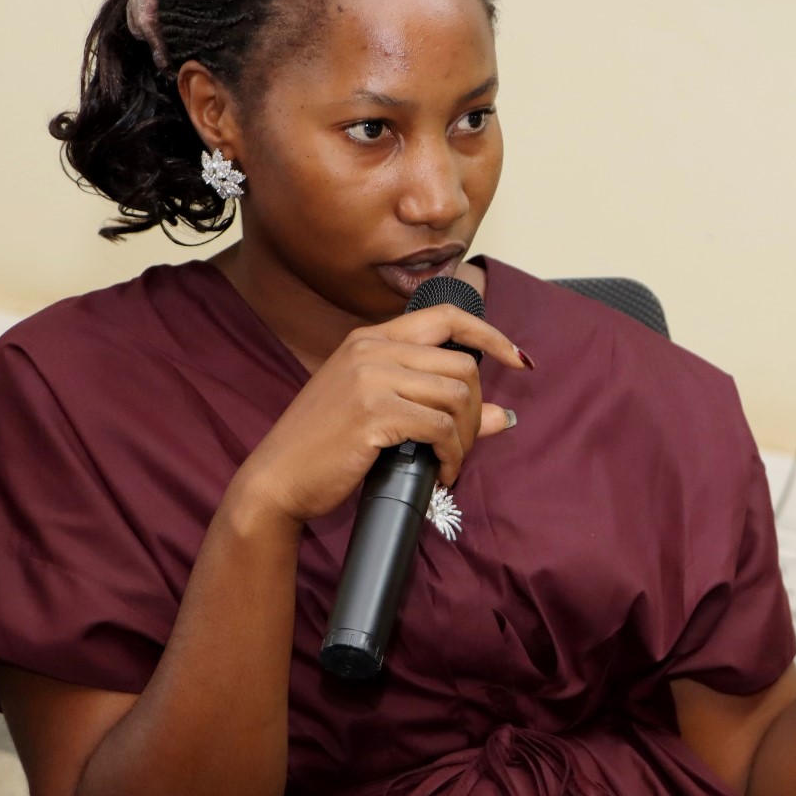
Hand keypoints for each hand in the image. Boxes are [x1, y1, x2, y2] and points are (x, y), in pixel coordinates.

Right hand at [230, 304, 526, 525]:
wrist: (276, 480)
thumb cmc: (324, 448)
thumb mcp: (382, 414)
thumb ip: (438, 405)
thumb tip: (505, 416)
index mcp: (370, 338)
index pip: (447, 316)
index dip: (491, 336)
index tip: (519, 361)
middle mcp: (371, 348)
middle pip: (462, 365)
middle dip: (477, 409)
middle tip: (465, 443)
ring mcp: (371, 377)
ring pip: (457, 396)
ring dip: (466, 437)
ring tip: (450, 461)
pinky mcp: (374, 413)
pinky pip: (441, 428)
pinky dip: (452, 455)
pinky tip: (441, 473)